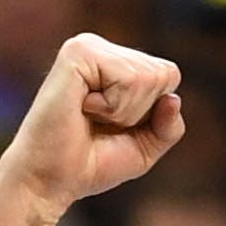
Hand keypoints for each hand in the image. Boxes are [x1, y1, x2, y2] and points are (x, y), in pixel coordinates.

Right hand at [0, 34, 183, 223]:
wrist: (50, 180)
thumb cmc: (91, 164)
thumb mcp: (144, 148)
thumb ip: (169, 126)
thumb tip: (174, 98)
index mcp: (115, 63)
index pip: (169, 76)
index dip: (153, 113)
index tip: (116, 126)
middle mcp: (101, 48)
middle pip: (163, 75)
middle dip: (140, 113)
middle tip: (100, 124)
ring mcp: (88, 46)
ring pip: (147, 77)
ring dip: (124, 112)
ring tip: (89, 116)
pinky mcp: (78, 52)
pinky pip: (127, 79)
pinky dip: (113, 107)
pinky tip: (83, 108)